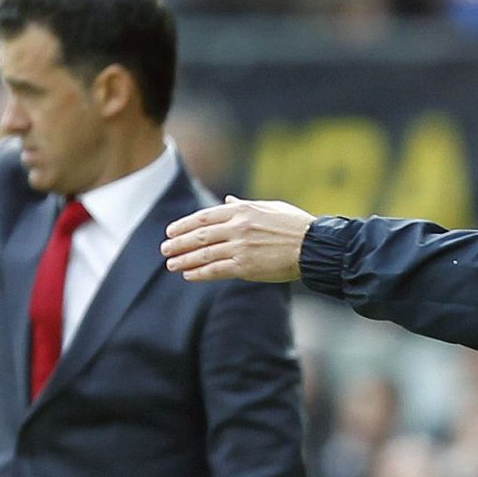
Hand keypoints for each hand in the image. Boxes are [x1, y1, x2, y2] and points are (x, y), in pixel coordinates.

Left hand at [161, 196, 314, 282]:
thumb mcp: (269, 207)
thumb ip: (245, 205)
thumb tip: (229, 201)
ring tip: (170, 264)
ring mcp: (241, 247)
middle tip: (164, 249)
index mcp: (242, 210)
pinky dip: (200, 272)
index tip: (170, 231)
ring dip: (184, 259)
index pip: (204, 216)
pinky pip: (216, 270)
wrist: (313, 245)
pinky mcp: (246, 266)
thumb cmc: (295, 225)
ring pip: (204, 254)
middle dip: (179, 243)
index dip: (184, 225)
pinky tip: (188, 274)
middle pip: (200, 235)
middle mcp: (238, 227)